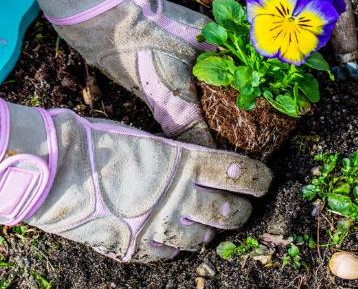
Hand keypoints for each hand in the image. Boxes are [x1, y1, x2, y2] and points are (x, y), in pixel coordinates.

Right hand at [1, 99, 271, 261]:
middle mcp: (181, 197)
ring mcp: (160, 226)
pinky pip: (170, 254)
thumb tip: (207, 168)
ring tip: (205, 225)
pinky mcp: (138, 247)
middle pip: (231, 213)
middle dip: (241, 211)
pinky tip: (170, 237)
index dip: (259, 180)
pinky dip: (174, 246)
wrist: (55, 169)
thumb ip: (184, 159)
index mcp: (188, 164)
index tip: (263, 181)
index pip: (242, 174)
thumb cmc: (102, 143)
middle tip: (239, 207)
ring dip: (210, 232)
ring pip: (205, 239)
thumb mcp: (153, 142)